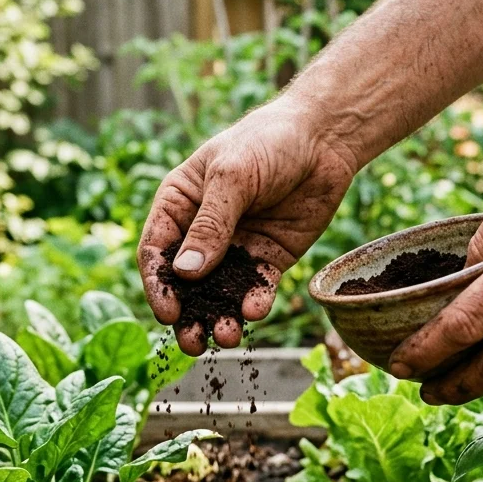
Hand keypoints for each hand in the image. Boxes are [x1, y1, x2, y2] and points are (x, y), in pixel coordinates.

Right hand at [138, 99, 358, 355]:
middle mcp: (202, 231)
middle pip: (186, 282)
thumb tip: (185, 273)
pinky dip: (254, 302)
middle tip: (192, 342)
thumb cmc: (268, 141)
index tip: (168, 313)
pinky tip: (255, 311)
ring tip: (226, 336)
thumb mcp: (232, 177)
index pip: (157, 251)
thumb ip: (210, 225)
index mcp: (179, 205)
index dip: (159, 284)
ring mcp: (235, 247)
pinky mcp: (268, 258)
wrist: (325, 139)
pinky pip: (256, 287)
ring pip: (220, 292)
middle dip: (188, 314)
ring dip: (220, 317)